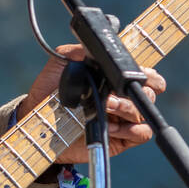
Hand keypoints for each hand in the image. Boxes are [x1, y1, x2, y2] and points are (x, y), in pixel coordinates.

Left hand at [22, 43, 166, 164]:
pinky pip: (141, 133)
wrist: (38, 121)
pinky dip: (129, 129)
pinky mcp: (121, 139)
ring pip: (143, 111)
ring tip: (105, 106)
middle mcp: (122, 98)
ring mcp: (122, 119)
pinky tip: (110, 126)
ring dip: (126, 108)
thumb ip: (76, 52)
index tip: (140, 72)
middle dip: (140, 89)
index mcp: (113, 79)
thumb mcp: (59, 65)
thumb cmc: (49, 92)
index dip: (149, 73)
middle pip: (150, 92)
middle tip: (118, 91)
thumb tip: (91, 48)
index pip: (145, 73)